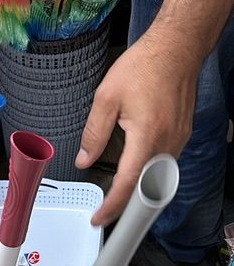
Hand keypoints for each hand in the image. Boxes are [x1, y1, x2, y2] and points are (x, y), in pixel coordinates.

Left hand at [76, 32, 197, 225]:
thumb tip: (84, 159)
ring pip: (157, 177)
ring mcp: (178, 140)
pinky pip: (165, 163)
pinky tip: (135, 172)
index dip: (111, 206)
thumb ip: (94, 133)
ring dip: (138, 190)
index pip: (127, 184)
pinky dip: (149, 174)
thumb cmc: (144, 66)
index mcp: (147, 137)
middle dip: (125, 206)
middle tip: (104, 212)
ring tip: (117, 198)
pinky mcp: (182, 134)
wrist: (176, 48)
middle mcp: (167, 143)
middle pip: (146, 188)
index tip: (98, 217)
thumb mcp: (106, 98)